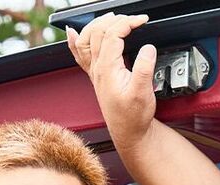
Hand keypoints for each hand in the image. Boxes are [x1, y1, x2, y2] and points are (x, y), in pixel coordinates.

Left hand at [67, 13, 156, 149]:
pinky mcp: (97, 76)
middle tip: (132, 19)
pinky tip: (72, 32)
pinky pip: (79, 54)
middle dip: (115, 20)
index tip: (142, 21)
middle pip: (98, 32)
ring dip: (96, 24)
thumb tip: (148, 48)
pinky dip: (75, 40)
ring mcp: (95, 72)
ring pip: (86, 39)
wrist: (128, 133)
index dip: (128, 23)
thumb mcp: (143, 92)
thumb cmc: (134, 117)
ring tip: (110, 17)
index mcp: (108, 69)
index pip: (113, 35)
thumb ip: (144, 68)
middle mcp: (98, 69)